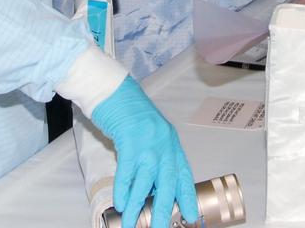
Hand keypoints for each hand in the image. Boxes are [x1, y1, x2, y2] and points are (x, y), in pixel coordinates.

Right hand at [91, 77, 198, 227]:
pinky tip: (120, 203)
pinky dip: (123, 189)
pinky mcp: (129, 140)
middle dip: (164, 209)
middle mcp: (163, 144)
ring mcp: (147, 142)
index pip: (183, 174)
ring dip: (138, 205)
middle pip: (167, 182)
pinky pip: (127, 171)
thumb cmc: (130, 113)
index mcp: (171, 143)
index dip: (186, 196)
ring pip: (145, 181)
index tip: (190, 215)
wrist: (114, 90)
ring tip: (132, 224)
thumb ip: (153, 158)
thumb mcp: (149, 135)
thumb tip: (148, 187)